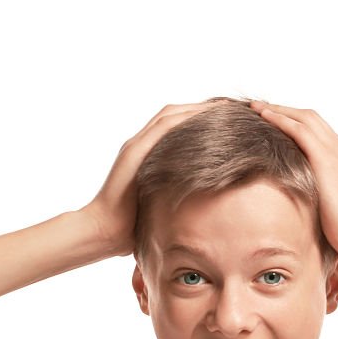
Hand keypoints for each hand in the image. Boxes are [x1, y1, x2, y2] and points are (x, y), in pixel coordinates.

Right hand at [81, 102, 221, 256]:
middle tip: (233, 107)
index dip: (202, 119)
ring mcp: (136, 145)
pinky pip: (163, 127)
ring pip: (170, 116)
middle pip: (176, 115)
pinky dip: (184, 118)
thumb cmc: (132, 226)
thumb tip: (205, 205)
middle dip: (204, 109)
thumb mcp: (161, 205)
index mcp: (148, 155)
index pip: (178, 127)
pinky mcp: (134, 151)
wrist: (104, 231)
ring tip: (225, 107)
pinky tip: (205, 116)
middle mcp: (141, 144)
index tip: (230, 119)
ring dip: (198, 109)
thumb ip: (176, 195)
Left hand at [249, 100, 337, 258]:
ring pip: (305, 119)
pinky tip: (263, 116)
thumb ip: (321, 200)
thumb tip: (304, 208)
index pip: (321, 135)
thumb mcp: (334, 211)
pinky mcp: (327, 158)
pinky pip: (300, 130)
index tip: (280, 125)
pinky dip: (281, 119)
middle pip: (313, 120)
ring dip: (279, 110)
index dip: (299, 126)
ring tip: (257, 107)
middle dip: (287, 111)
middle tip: (263, 108)